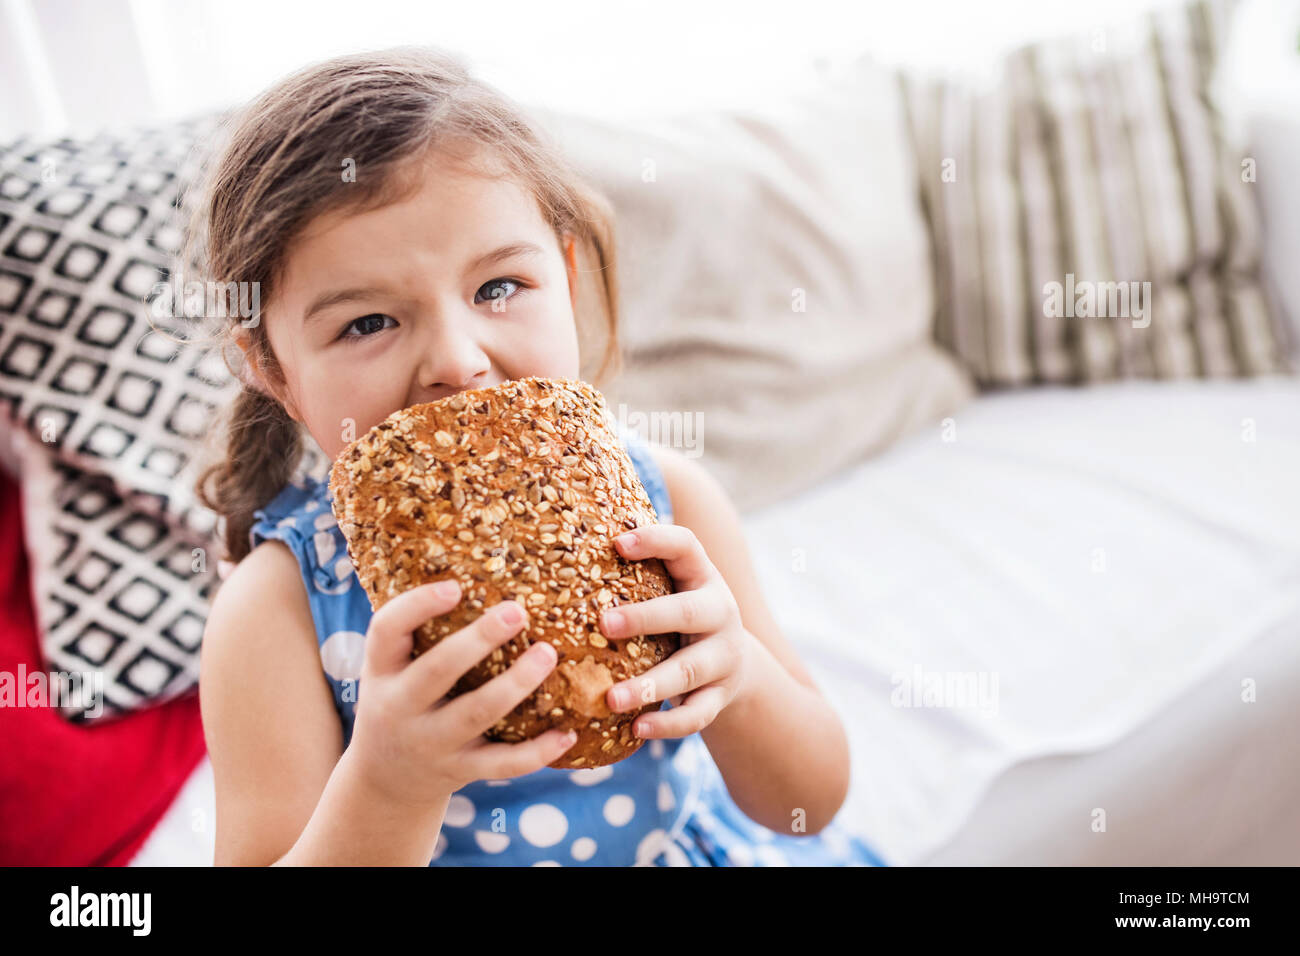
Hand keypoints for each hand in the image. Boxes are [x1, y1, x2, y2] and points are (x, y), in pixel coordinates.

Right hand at [347, 580, 578, 807]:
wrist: (385, 781)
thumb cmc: (401, 701)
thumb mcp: (391, 669)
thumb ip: (419, 631)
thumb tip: (475, 564)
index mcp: (382, 671)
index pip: (386, 630)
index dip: (418, 605)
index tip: (457, 585)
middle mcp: (400, 707)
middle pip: (437, 671)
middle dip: (478, 641)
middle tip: (516, 611)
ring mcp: (431, 742)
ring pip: (477, 714)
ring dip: (516, 684)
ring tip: (548, 653)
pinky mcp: (460, 770)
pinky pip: (502, 763)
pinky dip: (537, 752)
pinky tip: (567, 733)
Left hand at [598, 526, 755, 739]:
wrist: (735, 665)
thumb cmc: (680, 617)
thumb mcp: (673, 589)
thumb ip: (639, 573)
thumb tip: (564, 550)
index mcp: (703, 577)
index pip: (687, 546)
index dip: (656, 541)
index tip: (617, 542)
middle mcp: (720, 613)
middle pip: (689, 612)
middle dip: (647, 617)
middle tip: (604, 623)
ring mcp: (724, 657)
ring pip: (689, 670)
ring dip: (649, 685)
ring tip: (610, 698)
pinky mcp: (721, 696)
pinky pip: (698, 714)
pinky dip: (669, 725)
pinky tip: (637, 729)